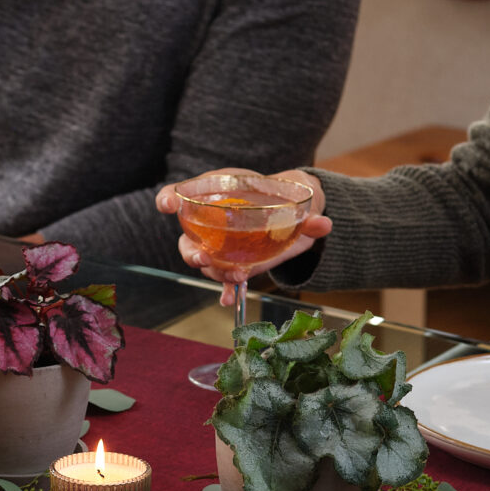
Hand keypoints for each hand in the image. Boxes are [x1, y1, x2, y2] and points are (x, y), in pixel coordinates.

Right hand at [157, 168, 331, 309]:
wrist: (297, 212)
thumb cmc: (288, 196)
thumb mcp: (299, 198)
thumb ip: (309, 212)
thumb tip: (323, 224)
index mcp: (221, 190)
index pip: (185, 192)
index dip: (171, 197)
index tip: (166, 204)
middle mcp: (214, 219)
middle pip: (187, 236)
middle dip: (189, 250)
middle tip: (203, 257)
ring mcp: (222, 244)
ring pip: (206, 260)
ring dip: (215, 271)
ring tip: (237, 276)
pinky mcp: (235, 263)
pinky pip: (224, 279)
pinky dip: (226, 290)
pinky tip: (228, 300)